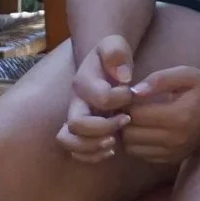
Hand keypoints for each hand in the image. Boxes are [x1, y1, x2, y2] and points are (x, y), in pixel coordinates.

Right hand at [56, 37, 135, 163]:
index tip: (132, 93)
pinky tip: (112, 149)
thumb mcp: (114, 44)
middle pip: (76, 124)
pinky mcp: (82, 132)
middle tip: (125, 120)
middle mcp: (75, 103)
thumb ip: (115, 52)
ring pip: (68, 141)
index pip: (100, 97)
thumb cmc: (111, 56)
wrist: (103, 65)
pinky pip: (75, 152)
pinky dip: (91, 156)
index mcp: (84, 83)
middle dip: (104, 127)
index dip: (120, 98)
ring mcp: (76, 119)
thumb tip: (123, 77)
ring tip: (115, 141)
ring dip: (93, 146)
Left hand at [117, 65, 199, 165]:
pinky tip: (147, 129)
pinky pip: (143, 155)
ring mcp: (176, 151)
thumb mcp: (185, 74)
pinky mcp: (175, 158)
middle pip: (129, 134)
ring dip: (129, 132)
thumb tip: (133, 92)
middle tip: (129, 107)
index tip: (128, 95)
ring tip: (137, 118)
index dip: (126, 104)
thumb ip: (159, 79)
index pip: (135, 115)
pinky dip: (139, 143)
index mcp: (179, 116)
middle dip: (124, 119)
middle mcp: (176, 139)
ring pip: (132, 147)